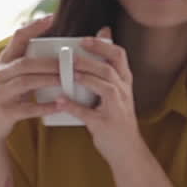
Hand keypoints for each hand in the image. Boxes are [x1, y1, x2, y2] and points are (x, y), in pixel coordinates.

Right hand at [0, 15, 67, 143]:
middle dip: (49, 62)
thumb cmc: (7, 92)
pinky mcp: (5, 112)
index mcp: (5, 61)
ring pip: (25, 82)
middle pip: (25, 63)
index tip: (51, 18)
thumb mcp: (11, 74)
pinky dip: (44, 106)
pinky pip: (26, 108)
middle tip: (72, 63)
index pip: (17, 38)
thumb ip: (30, 62)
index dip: (33, 27)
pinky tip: (59, 105)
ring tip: (67, 81)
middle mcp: (0, 74)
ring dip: (48, 80)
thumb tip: (59, 49)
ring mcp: (1, 93)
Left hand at [63, 27, 141, 161]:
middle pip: (109, 69)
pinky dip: (73, 106)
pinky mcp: (104, 124)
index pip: (119, 55)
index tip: (84, 39)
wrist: (127, 150)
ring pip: (105, 87)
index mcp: (124, 81)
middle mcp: (123, 92)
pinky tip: (59, 100)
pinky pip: (88, 114)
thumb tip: (101, 36)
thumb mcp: (117, 91)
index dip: (102, 44)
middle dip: (90, 59)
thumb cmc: (116, 116)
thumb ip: (107, 69)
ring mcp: (116, 108)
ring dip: (86, 78)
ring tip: (69, 72)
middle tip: (70, 54)